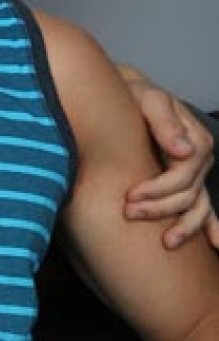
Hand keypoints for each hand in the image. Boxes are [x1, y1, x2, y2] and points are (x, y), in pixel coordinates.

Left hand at [116, 65, 217, 250]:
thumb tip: (183, 151)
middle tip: (129, 213)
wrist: (130, 96)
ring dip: (185, 227)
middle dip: (159, 208)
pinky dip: (212, 227)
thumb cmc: (137, 96)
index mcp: (196, 141)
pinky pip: (204, 208)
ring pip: (198, 207)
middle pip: (188, 195)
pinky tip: (215, 244)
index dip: (158, 189)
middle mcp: (200, 160)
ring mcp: (196, 174)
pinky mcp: (187, 183)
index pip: (183, 176)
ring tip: (167, 242)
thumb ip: (165, 123)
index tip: (130, 195)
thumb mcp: (149, 100)